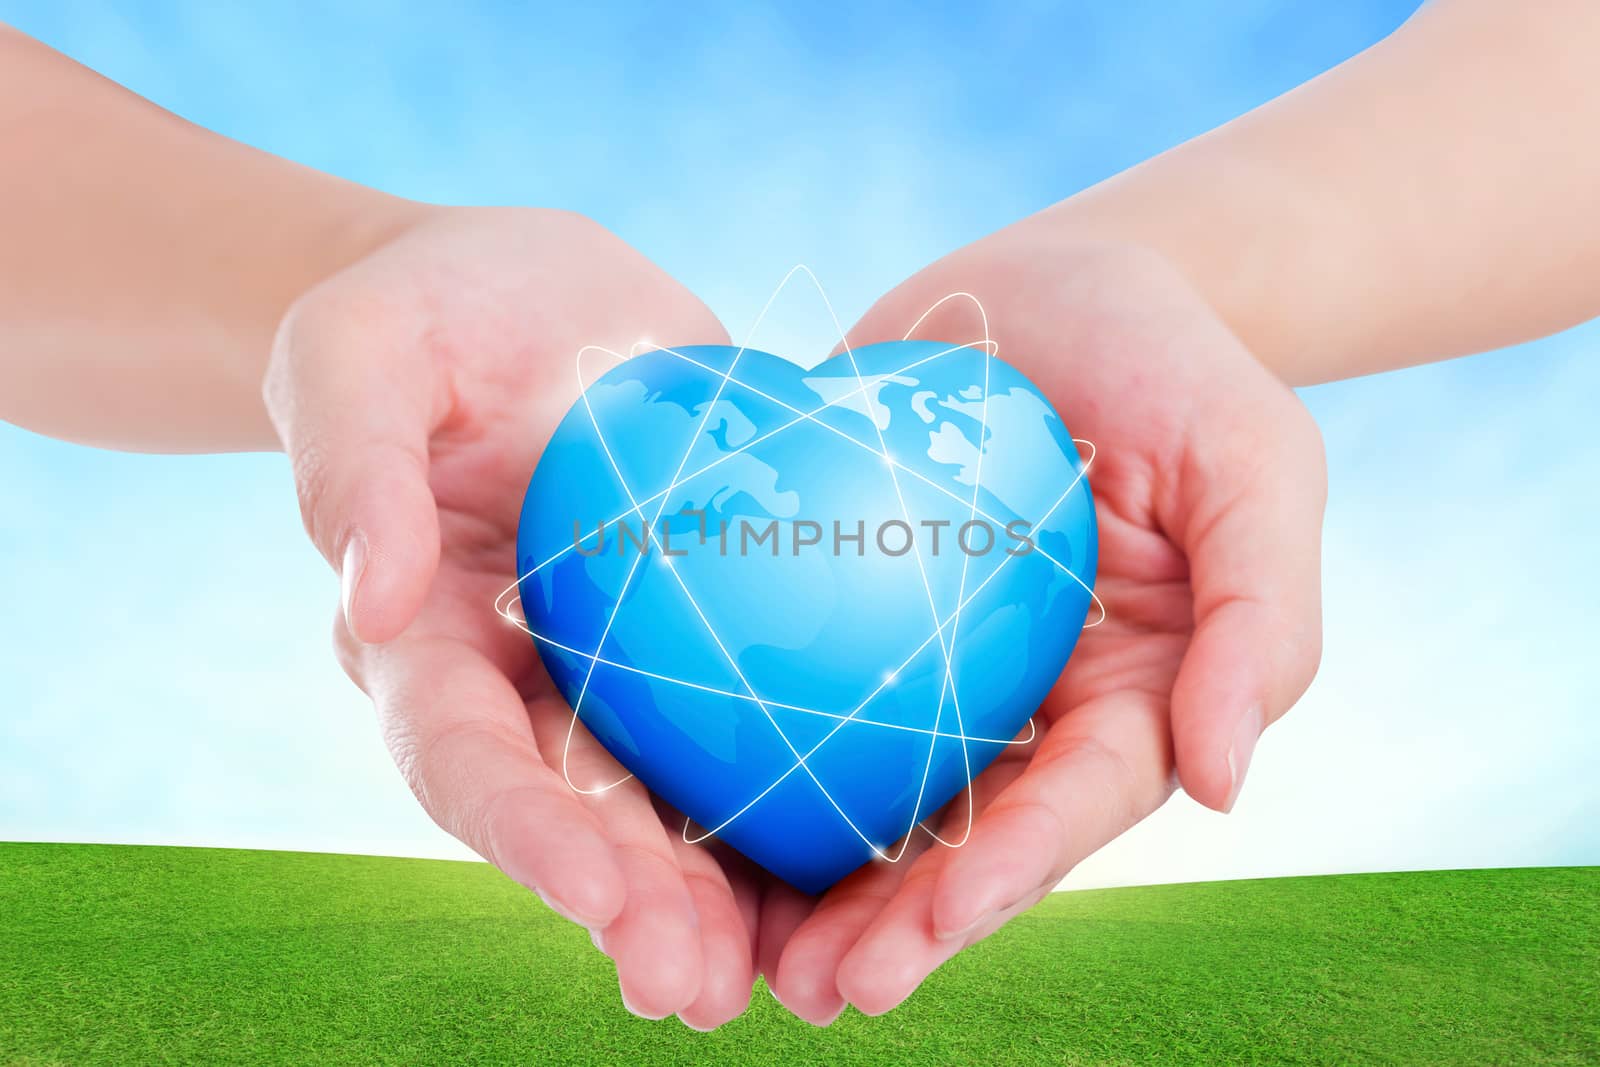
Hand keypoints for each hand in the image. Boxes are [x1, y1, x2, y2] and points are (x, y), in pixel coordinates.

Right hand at [263, 206, 763, 1027]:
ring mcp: (613, 668)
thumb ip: (353, 461)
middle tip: (702, 989)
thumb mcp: (359, 347)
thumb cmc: (428, 311)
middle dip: (634, 908)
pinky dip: (800, 788)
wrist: (532, 298)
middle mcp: (518, 681)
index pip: (461, 754)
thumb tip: (371, 600)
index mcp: (422, 640)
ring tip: (788, 977)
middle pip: (573, 813)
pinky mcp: (701, 636)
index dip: (523, 832)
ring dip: (719, 895)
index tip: (597, 895)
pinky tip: (883, 846)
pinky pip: (750, 716)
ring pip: (665, 799)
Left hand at [766, 238, 1325, 1019]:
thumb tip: (1228, 783)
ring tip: (740, 961)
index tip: (933, 928)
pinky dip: (752, 768)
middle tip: (816, 992)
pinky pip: (802, 697)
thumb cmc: (1178, 364)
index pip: (1073, 804)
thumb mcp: (1256, 463)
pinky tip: (683, 823)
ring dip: (812, 886)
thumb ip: (1262, 617)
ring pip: (875, 796)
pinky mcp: (854, 614)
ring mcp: (939, 669)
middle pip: (964, 834)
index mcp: (1133, 695)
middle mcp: (1032, 706)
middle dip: (897, 922)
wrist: (1067, 286)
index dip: (1008, 873)